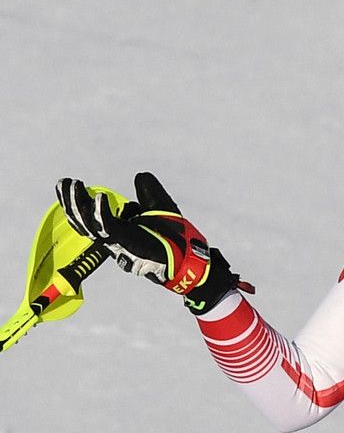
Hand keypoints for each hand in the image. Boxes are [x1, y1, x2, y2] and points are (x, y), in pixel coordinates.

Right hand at [56, 172, 248, 313]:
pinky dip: (101, 214)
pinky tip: (98, 198)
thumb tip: (139, 175)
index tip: (69, 183)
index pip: (88, 217)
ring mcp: (121, 242)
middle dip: (71, 202)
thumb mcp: (159, 206)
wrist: (189, 256)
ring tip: (75, 186)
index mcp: (118, 231)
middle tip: (65, 182)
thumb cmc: (174, 236)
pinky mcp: (130, 243)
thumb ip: (147, 190)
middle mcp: (114, 238)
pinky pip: (110, 229)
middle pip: (83, 222)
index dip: (75, 202)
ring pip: (90, 225)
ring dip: (79, 205)